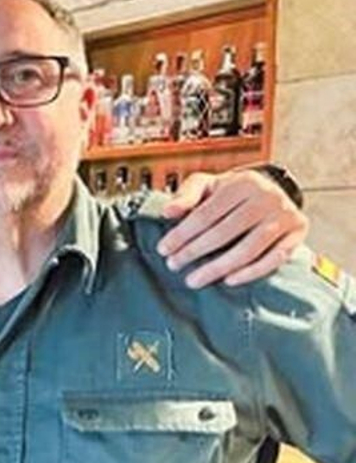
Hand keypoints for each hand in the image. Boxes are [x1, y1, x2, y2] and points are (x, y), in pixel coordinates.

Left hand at [156, 168, 306, 287]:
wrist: (271, 189)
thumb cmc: (232, 191)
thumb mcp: (208, 184)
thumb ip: (186, 195)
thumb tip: (168, 212)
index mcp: (242, 183)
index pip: (206, 214)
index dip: (182, 234)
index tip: (163, 249)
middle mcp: (267, 197)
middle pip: (225, 232)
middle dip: (195, 252)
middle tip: (174, 265)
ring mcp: (285, 215)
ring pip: (248, 249)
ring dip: (218, 268)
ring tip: (195, 279)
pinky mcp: (298, 232)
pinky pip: (274, 258)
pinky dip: (251, 272)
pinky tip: (229, 280)